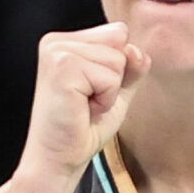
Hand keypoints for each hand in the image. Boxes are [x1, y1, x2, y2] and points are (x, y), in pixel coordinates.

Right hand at [18, 24, 148, 183]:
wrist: (59, 159)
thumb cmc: (83, 128)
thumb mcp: (116, 91)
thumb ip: (131, 67)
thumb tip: (136, 49)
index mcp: (66, 41)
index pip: (117, 33)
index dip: (117, 67)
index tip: (92, 91)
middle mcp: (57, 41)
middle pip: (119, 41)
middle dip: (114, 78)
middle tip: (88, 101)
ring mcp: (57, 51)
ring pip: (117, 59)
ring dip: (109, 91)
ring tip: (84, 105)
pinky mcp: (62, 67)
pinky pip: (110, 77)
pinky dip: (105, 99)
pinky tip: (83, 108)